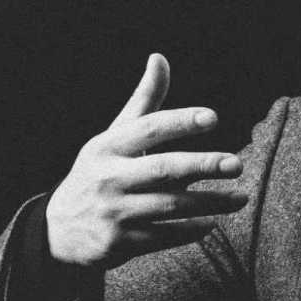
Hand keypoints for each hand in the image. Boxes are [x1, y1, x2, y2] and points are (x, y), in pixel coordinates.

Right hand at [45, 53, 247, 268]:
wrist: (59, 230)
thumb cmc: (100, 172)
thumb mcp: (114, 136)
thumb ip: (144, 101)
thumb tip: (160, 58)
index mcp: (108, 146)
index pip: (148, 128)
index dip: (180, 122)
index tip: (212, 118)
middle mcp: (109, 177)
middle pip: (163, 169)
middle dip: (202, 165)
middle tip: (236, 163)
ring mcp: (114, 212)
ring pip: (170, 206)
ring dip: (210, 202)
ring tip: (241, 197)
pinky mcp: (119, 243)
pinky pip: (163, 237)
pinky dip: (189, 231)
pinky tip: (213, 223)